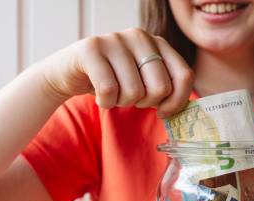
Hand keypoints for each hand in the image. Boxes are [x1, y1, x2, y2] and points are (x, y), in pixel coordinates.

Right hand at [40, 28, 193, 114]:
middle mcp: (139, 36)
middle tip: (131, 98)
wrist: (69, 74)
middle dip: (145, 103)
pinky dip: (105, 102)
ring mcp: (115, 39)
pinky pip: (109, 90)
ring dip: (122, 103)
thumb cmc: (114, 81)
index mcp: (158, 43)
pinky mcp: (90, 48)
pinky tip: (99, 95)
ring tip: (114, 93)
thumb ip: (166, 89)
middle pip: (160, 87)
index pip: (184, 75)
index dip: (177, 101)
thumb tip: (182, 110)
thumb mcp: (145, 82)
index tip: (163, 111)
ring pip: (134, 91)